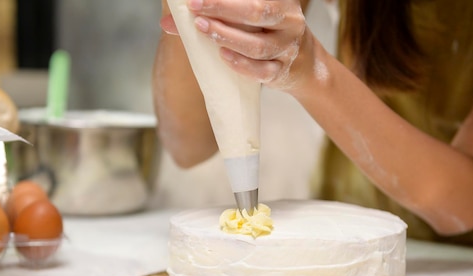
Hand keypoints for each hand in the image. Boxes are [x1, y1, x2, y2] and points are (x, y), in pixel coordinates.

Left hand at [184, 0, 309, 90]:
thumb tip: (168, 21)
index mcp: (281, 0)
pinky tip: (223, 57)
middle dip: (222, 8)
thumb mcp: (252, 17)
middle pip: (256, 12)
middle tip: (195, 10)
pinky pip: (262, 71)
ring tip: (203, 30)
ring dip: (227, 36)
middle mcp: (289, 20)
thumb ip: (218, 15)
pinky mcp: (282, 72)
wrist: (304, 65)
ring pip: (257, 44)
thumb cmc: (268, 33)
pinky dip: (241, 65)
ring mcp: (287, 48)